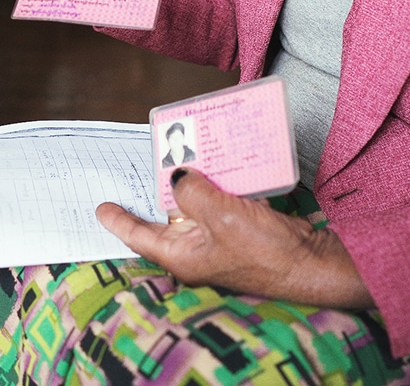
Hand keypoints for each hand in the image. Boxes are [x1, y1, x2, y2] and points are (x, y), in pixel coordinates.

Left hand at [96, 169, 373, 309]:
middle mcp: (198, 248)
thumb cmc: (264, 251)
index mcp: (184, 255)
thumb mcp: (221, 216)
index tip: (102, 208)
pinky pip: (224, 200)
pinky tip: (229, 160)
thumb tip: (178, 175)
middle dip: (167, 185)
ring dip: (200, 178)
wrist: (308, 261)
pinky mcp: (241, 227)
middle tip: (158, 157)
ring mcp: (220, 238)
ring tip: (195, 149)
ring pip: (199, 202)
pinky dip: (225, 181)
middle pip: (171, 214)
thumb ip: (193, 193)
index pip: (141, 236)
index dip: (120, 221)